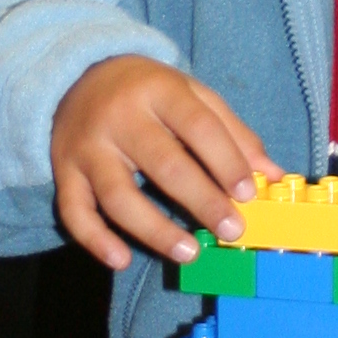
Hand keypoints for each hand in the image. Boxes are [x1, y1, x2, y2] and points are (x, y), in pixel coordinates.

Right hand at [51, 53, 277, 269]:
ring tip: (189, 253)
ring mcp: (88, 147)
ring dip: (155, 229)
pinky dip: (95, 239)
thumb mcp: (192, 96)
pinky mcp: (64, 171)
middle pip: (163, 163)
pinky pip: (73, 211)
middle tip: (232, 230)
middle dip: (201, 200)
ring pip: (118, 195)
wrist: (79, 77)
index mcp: (158, 90)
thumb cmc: (149, 93)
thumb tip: (273, 175)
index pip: (197, 125)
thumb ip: (233, 133)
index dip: (225, 160)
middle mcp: (119, 117)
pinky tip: (121, 260)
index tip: (248, 194)